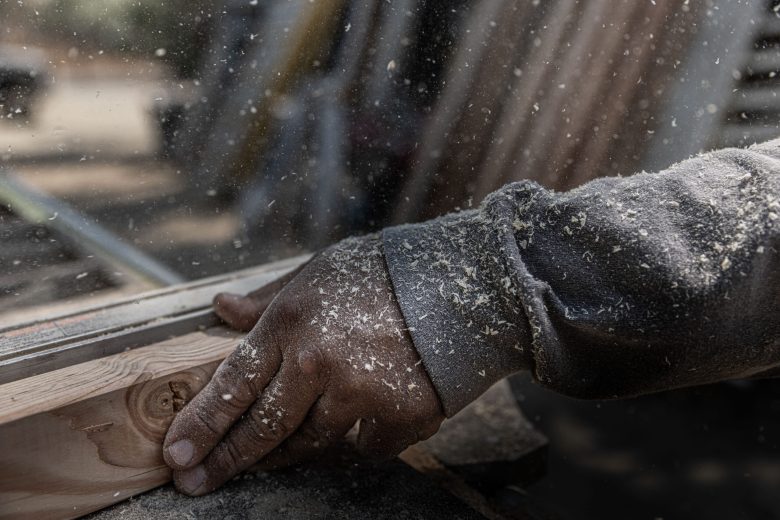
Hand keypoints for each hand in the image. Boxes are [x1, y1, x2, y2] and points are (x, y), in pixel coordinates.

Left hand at [163, 236, 444, 495]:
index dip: (201, 424)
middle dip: (225, 460)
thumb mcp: (317, 272)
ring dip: (285, 455)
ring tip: (266, 461)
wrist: (461, 284)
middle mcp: (317, 362)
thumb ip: (268, 298)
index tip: (176, 455)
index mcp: (291, 323)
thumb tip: (223, 310)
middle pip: (262, 427)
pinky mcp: (398, 416)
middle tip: (196, 482)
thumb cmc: (383, 274)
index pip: (233, 384)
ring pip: (309, 444)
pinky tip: (358, 426)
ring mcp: (359, 393)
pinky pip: (363, 448)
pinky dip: (356, 441)